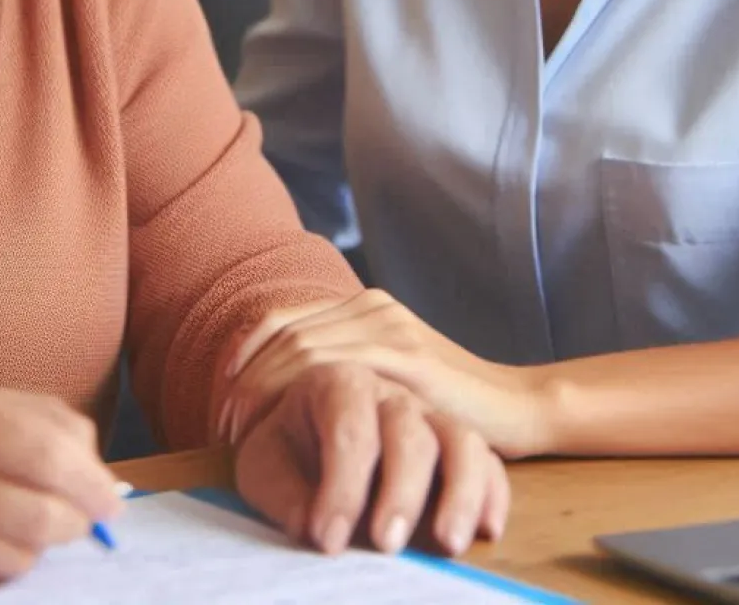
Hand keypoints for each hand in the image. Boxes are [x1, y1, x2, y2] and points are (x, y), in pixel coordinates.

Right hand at [0, 381, 122, 590]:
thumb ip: (29, 420)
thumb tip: (95, 465)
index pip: (44, 451)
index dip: (91, 479)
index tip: (112, 493)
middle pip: (37, 513)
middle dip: (78, 518)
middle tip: (89, 513)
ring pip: (17, 554)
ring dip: (42, 541)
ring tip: (34, 520)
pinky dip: (4, 563)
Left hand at [219, 289, 542, 459]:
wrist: (515, 404)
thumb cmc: (451, 402)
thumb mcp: (392, 375)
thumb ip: (352, 369)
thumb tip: (291, 396)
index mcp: (366, 306)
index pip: (284, 320)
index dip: (246, 356)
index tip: (222, 399)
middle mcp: (374, 308)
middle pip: (286, 334)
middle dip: (245, 378)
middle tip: (223, 423)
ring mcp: (391, 329)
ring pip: (303, 348)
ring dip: (263, 389)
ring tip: (242, 431)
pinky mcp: (407, 358)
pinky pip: (335, 368)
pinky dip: (299, 393)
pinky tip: (284, 423)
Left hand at [234, 362, 509, 557]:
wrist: (310, 441)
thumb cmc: (290, 452)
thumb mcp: (266, 465)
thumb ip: (283, 491)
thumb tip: (313, 525)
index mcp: (336, 382)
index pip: (348, 426)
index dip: (341, 485)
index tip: (328, 539)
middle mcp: (389, 393)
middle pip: (408, 429)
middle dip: (400, 491)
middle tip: (385, 546)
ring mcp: (429, 416)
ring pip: (461, 438)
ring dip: (460, 491)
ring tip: (448, 544)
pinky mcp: (456, 446)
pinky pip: (489, 461)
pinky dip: (493, 493)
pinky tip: (486, 530)